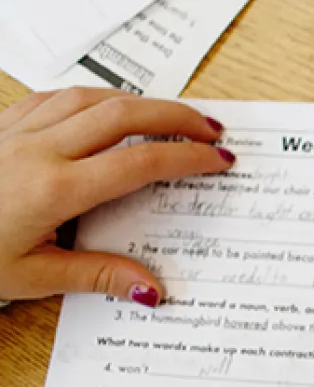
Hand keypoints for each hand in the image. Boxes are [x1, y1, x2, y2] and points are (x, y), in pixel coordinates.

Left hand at [0, 88, 232, 304]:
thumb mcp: (33, 278)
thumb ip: (99, 276)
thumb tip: (152, 289)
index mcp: (54, 189)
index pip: (139, 163)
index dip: (186, 158)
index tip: (218, 161)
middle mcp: (38, 150)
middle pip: (123, 114)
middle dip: (175, 116)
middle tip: (210, 130)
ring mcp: (16, 131)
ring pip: (90, 97)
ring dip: (137, 102)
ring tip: (169, 116)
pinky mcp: (0, 126)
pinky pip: (54, 97)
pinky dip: (91, 98)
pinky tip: (105, 108)